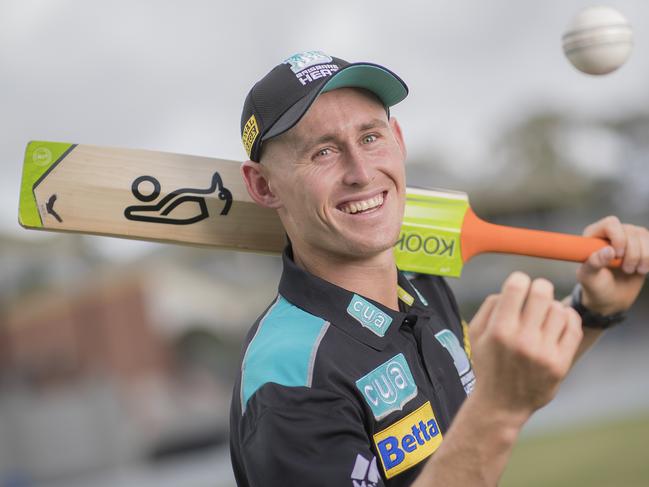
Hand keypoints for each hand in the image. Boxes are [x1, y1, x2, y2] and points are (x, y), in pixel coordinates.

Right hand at [469, 272, 582, 420]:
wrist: (502, 403)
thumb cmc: (488, 363)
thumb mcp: (476, 334)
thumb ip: (490, 305)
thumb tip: (513, 287)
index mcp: (498, 330)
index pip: (517, 286)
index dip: (519, 280)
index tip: (518, 287)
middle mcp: (522, 340)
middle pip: (542, 292)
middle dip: (539, 288)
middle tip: (535, 295)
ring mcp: (544, 352)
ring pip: (559, 308)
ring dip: (551, 307)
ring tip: (544, 315)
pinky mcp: (560, 363)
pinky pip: (573, 326)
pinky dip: (568, 318)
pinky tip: (557, 322)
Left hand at [577, 216, 648, 314]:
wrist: (611, 297)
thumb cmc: (595, 286)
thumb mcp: (589, 278)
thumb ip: (594, 263)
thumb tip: (608, 250)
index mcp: (593, 236)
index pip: (610, 223)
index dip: (618, 237)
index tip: (617, 255)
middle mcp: (611, 233)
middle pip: (631, 231)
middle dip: (632, 253)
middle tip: (625, 270)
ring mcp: (628, 237)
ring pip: (645, 236)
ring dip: (643, 257)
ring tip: (633, 270)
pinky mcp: (642, 245)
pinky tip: (643, 268)